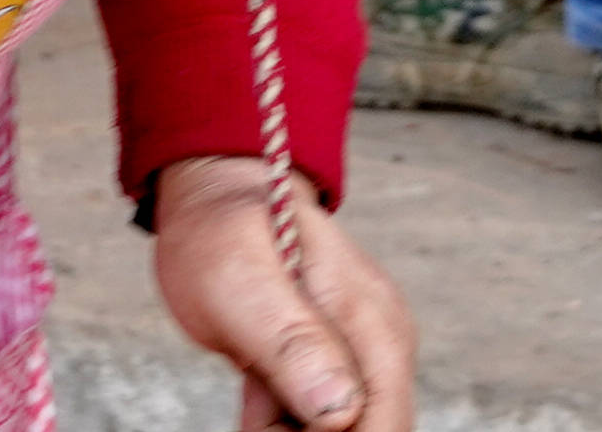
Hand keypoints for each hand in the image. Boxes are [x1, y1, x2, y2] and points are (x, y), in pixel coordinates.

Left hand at [151, 157, 414, 431]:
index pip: (384, 424)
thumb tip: (340, 413)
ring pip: (343, 430)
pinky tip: (260, 384)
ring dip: (293, 429)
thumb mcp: (239, 281)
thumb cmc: (221, 231)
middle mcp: (385, 339)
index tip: (270, 424)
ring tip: (254, 383)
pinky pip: (328, 418)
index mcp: (372, 322)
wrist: (216, 194)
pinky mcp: (344, 357)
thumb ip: (292, 342)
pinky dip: (288, 419)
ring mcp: (368, 348)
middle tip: (256, 399)